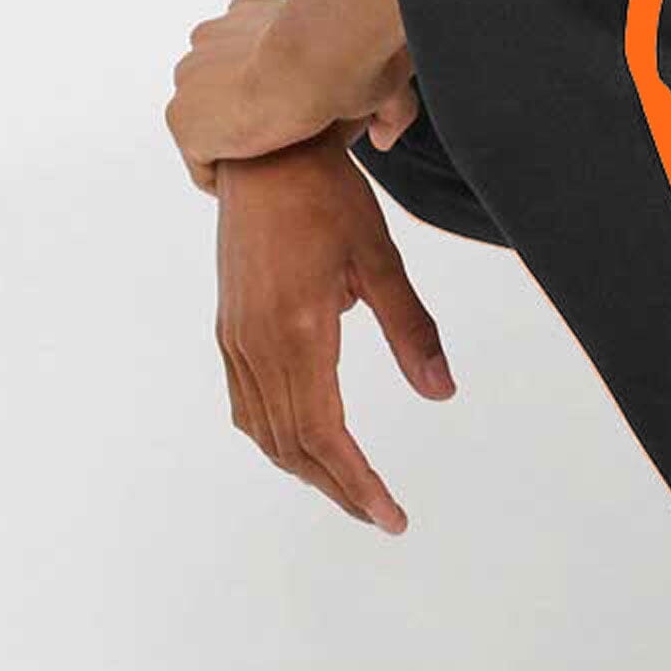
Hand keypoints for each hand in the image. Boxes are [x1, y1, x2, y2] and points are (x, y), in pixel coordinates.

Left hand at [167, 0, 418, 192]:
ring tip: (270, 173)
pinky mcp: (183, 118)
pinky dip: (221, 177)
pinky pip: (199, 161)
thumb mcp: (383, 79)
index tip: (296, 117)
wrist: (318, 59)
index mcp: (248, 13)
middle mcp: (210, 37)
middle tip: (285, 149)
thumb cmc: (353, 56)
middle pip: (218, 89)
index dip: (267, 89)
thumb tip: (384, 139)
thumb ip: (389, 109)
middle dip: (244, 116)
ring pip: (208, 123)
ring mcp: (190, 78)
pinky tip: (252, 189)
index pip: (244, 54)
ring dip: (234, 145)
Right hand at [214, 131, 453, 530]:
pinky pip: (247, 406)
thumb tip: (441, 392)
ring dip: (308, 470)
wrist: (261, 153)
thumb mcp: (381, 259)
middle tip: (381, 516)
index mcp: (298, 331)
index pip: (327, 435)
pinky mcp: (230, 330)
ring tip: (351, 490)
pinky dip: (278, 439)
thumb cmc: (325, 197)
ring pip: (266, 432)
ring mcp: (237, 340)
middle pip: (295, 446)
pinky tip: (304, 447)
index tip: (391, 516)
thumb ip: (411, 329)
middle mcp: (258, 345)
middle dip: (339, 489)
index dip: (359, 484)